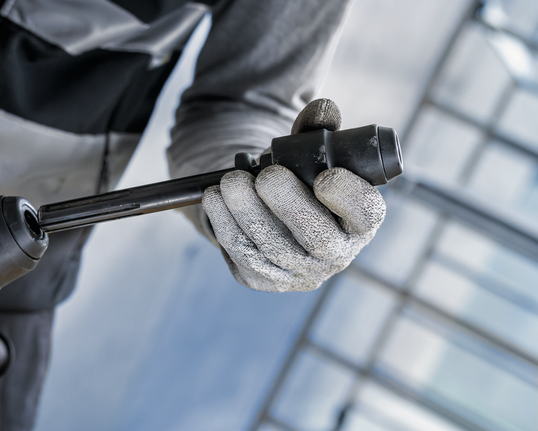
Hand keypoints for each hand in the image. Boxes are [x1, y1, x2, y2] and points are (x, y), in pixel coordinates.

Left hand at [202, 99, 385, 291]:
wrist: (264, 207)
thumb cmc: (297, 176)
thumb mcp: (309, 150)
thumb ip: (316, 128)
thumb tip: (322, 109)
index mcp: (359, 220)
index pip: (367, 214)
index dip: (349, 198)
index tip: (325, 176)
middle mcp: (336, 253)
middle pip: (317, 238)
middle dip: (289, 205)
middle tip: (265, 176)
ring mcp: (299, 272)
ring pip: (273, 249)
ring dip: (246, 213)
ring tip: (229, 182)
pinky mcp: (264, 280)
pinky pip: (244, 258)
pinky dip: (225, 227)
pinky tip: (214, 200)